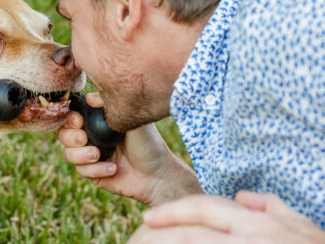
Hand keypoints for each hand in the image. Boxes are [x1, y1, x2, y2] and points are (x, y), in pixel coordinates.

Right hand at [57, 92, 200, 205]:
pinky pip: (82, 171)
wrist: (158, 174)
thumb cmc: (148, 143)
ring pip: (68, 154)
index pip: (71, 115)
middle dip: (70, 136)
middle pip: (62, 134)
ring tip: (98, 155)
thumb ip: (111, 107)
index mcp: (97, 120)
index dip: (68, 117)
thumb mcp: (132, 120)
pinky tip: (113, 168)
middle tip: (84, 138)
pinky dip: (95, 170)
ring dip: (80, 155)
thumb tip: (89, 97)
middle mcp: (90, 136)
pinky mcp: (93, 173)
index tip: (79, 120)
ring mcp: (90, 155)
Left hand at [129, 191, 324, 242]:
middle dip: (157, 235)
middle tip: (135, 238)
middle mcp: (248, 239)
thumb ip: (269, 206)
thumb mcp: (300, 226)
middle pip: (190, 233)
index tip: (148, 218)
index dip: (172, 212)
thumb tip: (240, 197)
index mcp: (257, 223)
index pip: (203, 208)